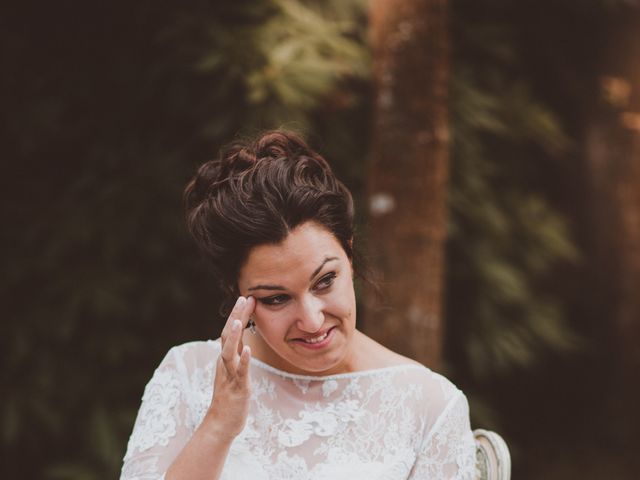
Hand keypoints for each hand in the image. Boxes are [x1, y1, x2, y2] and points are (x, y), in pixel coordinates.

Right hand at [207, 296, 255, 441]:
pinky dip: (244, 360)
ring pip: (229, 352)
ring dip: (233, 336)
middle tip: (243, 298)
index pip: (230, 332)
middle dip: (236, 317)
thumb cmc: (230, 396)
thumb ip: (237, 355)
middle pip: (228, 336)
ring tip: (239, 321)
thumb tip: (242, 339)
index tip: (245, 297)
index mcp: (226, 358)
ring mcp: (230, 375)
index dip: (238, 315)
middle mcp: (225, 363)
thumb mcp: (234, 371)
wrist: (221, 423)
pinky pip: (240, 372)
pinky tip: (248, 349)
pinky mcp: (237, 388)